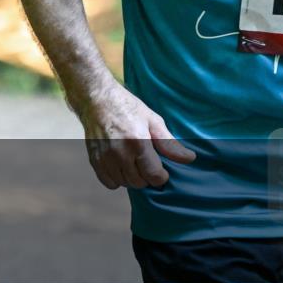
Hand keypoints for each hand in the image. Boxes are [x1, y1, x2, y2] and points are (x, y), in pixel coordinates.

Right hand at [77, 82, 195, 189]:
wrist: (97, 99)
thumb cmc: (127, 107)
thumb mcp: (152, 120)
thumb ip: (169, 143)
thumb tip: (189, 159)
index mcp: (137, 142)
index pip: (154, 176)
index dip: (161, 176)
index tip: (161, 169)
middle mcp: (119, 153)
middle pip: (139, 182)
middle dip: (147, 177)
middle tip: (146, 163)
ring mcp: (104, 157)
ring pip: (124, 183)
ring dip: (132, 178)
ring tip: (133, 163)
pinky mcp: (94, 159)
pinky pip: (109, 182)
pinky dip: (117, 179)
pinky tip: (120, 166)